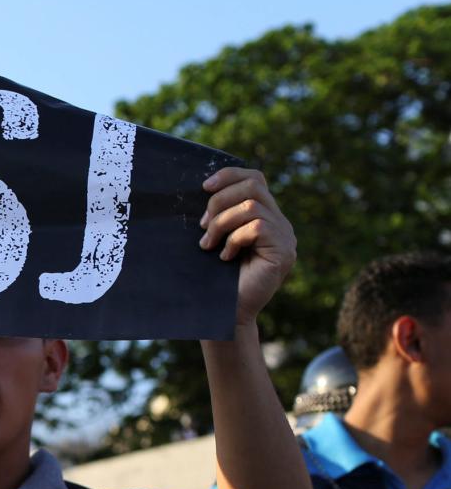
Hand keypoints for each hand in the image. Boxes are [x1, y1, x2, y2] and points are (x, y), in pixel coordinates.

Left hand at [199, 167, 295, 327]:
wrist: (224, 312)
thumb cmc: (213, 277)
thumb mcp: (213, 238)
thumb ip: (218, 214)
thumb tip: (203, 187)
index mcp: (264, 216)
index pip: (255, 179)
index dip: (230, 175)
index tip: (203, 186)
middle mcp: (280, 223)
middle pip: (254, 186)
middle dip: (220, 201)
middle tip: (202, 225)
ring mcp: (286, 237)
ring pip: (252, 206)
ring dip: (222, 222)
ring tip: (208, 244)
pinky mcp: (284, 251)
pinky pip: (257, 227)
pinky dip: (234, 239)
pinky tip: (225, 257)